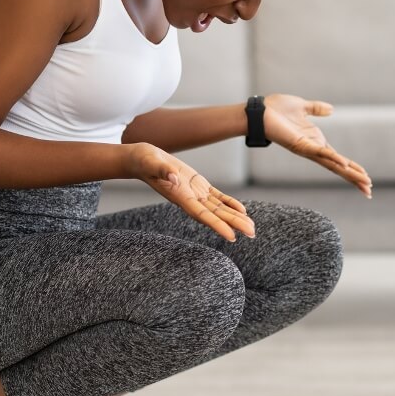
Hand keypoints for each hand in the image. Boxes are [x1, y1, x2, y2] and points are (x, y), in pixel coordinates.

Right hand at [125, 142, 254, 241]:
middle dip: (234, 224)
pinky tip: (242, 210)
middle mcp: (189, 199)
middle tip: (253, 233)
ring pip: (219, 208)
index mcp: (179, 197)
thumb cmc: (144, 161)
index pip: (201, 215)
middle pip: (215, 215)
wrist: (142, 159)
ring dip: (235, 217)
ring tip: (251, 227)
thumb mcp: (151, 163)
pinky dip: (230, 203)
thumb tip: (173, 177)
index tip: (231, 236)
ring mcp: (195, 193)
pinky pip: (217, 197)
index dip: (217, 225)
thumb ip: (162, 171)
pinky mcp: (198, 185)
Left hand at [261, 93, 372, 197]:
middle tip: (369, 191)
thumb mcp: (303, 107)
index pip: (339, 159)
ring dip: (349, 173)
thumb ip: (317, 109)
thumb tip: (331, 109)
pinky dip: (333, 158)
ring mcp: (307, 149)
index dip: (352, 168)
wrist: (259, 111)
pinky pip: (320, 152)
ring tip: (364, 182)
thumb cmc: (276, 110)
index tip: (366, 178)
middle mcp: (313, 149)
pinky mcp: (300, 145)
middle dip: (354, 179)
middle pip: (338, 168)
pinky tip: (344, 165)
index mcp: (315, 142)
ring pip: (333, 164)